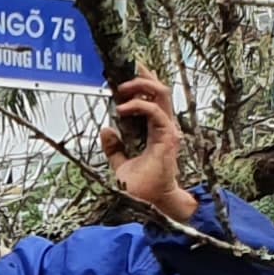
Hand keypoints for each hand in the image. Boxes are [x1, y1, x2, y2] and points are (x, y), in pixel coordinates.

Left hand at [101, 74, 196, 221]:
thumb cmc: (141, 187)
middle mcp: (164, 125)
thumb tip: (105, 130)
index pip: (152, 97)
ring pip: (161, 92)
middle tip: (123, 71)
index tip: (120, 77)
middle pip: (159, 89)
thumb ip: (114, 147)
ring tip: (121, 88)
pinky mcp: (167, 137)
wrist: (151, 203)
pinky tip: (121, 109)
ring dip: (141, 84)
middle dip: (142, 75)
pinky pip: (155, 111)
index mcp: (155, 129)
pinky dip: (138, 105)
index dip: (139, 83)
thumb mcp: (120, 163)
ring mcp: (168, 129)